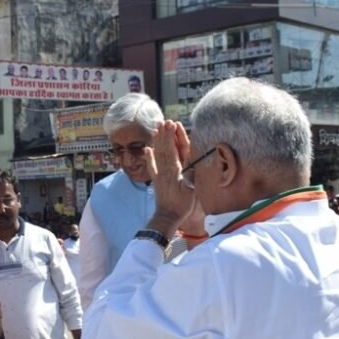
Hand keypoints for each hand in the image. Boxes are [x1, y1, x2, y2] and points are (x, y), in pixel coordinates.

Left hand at [146, 121, 196, 236]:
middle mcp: (167, 170)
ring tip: (156, 129)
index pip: (176, 150)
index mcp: (176, 171)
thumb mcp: (191, 191)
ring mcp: (160, 175)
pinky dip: (149, 157)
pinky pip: (152, 167)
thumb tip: (191, 161)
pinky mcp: (156, 180)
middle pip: (166, 149)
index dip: (175, 137)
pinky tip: (147, 148)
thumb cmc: (181, 206)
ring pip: (159, 154)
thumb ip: (190, 175)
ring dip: (158, 141)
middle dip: (166, 134)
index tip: (174, 124)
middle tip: (165, 121)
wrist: (167, 218)